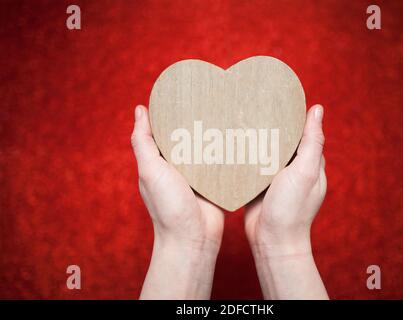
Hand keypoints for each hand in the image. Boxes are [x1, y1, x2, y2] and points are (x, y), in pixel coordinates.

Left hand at [131, 105, 223, 298]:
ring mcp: (197, 174)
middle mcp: (178, 165)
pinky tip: (238, 136)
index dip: (171, 111)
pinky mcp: (215, 182)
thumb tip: (139, 110)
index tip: (183, 91)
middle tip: (213, 98)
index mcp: (159, 160)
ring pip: (206, 147)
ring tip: (229, 112)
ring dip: (215, 134)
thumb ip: (143, 142)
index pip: (164, 129)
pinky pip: (221, 162)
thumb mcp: (150, 171)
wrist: (193, 239)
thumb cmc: (168, 207)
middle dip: (197, 119)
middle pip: (187, 135)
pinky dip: (227, 151)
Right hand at [245, 104, 327, 298]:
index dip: (291, 114)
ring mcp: (274, 176)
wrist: (271, 241)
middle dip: (269, 124)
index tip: (275, 97)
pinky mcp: (258, 184)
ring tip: (237, 120)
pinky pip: (252, 165)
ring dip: (255, 139)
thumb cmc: (291, 209)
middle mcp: (293, 167)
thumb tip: (317, 109)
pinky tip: (232, 144)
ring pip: (265, 151)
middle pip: (282, 139)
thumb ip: (312, 142)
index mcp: (309, 162)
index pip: (302, 131)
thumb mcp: (305, 172)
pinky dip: (245, 155)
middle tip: (250, 106)